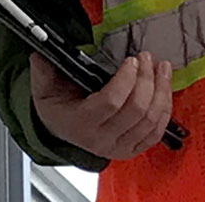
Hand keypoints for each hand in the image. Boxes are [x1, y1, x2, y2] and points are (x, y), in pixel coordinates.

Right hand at [29, 51, 173, 160]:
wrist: (63, 131)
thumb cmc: (58, 108)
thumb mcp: (44, 89)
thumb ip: (43, 72)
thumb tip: (40, 54)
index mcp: (81, 123)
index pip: (111, 102)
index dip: (126, 80)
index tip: (131, 60)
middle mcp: (101, 140)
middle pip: (136, 110)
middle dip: (146, 80)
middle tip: (147, 58)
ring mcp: (119, 148)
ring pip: (150, 120)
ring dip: (161, 90)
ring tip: (161, 68)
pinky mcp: (132, 150)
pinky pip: (156, 133)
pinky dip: (165, 110)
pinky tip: (164, 89)